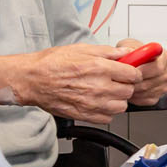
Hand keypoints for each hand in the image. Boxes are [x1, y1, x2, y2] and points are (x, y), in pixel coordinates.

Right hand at [21, 44, 138, 122]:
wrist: (32, 80)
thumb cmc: (52, 63)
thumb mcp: (81, 49)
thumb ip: (108, 52)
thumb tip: (126, 53)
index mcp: (100, 68)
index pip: (133, 74)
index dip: (133, 72)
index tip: (129, 72)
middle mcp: (99, 87)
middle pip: (129, 91)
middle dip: (125, 85)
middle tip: (116, 80)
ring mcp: (93, 104)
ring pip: (121, 106)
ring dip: (117, 100)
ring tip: (107, 92)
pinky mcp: (85, 116)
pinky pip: (108, 118)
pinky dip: (106, 111)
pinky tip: (98, 102)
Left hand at [114, 38, 166, 106]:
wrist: (133, 64)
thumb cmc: (132, 55)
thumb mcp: (128, 45)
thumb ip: (129, 49)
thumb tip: (128, 54)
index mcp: (163, 57)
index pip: (157, 66)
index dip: (143, 69)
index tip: (131, 70)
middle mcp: (166, 71)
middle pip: (152, 80)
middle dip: (135, 81)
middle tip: (123, 78)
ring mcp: (163, 85)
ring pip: (146, 91)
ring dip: (133, 89)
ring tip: (124, 83)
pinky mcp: (158, 96)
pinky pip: (145, 99)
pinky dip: (135, 96)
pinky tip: (129, 88)